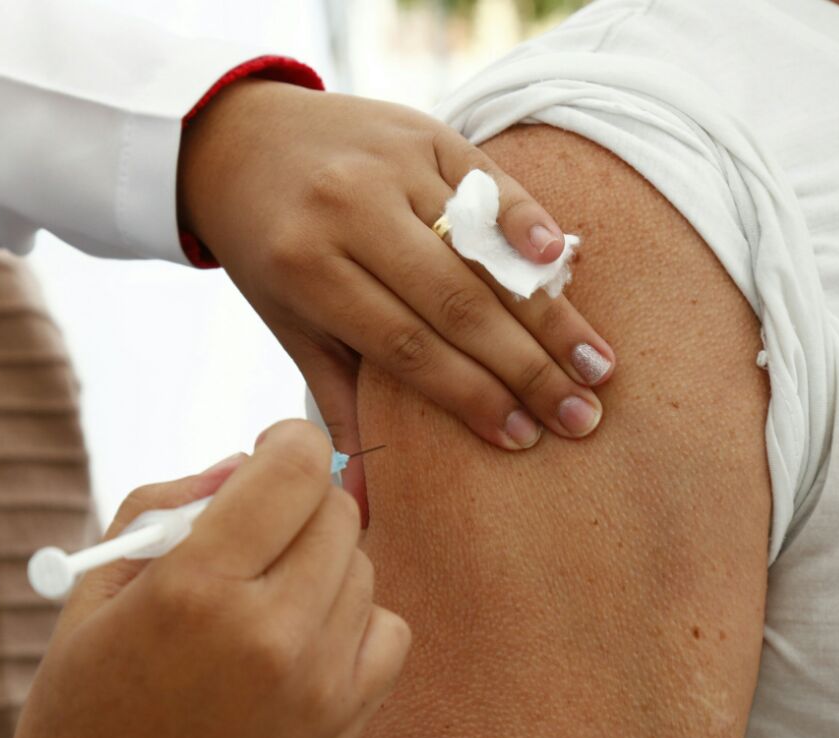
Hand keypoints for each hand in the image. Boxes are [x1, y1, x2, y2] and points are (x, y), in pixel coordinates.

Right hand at [8, 421, 409, 737]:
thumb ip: (163, 508)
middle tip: (259, 527)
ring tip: (265, 594)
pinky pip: (389, 630)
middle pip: (336, 510)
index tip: (272, 451)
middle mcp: (269, 630)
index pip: (294, 467)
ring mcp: (318, 682)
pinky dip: (355, 618)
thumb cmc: (85, 724)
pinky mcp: (344, 724)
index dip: (287, 441)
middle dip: (299, 500)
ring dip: (322, 560)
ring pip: (363, 566)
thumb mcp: (91, 600)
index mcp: (196, 589)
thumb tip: (240, 462)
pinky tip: (306, 636)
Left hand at [178, 81, 614, 512]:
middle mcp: (349, 210)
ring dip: (548, 311)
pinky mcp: (424, 132)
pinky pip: (490, 183)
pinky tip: (568, 263)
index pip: (407, 346)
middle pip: (457, 303)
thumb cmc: (272, 248)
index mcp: (307, 269)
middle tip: (580, 417)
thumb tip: (360, 503)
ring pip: (483, 251)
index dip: (470, 395)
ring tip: (597, 365)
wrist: (241, 139)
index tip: (522, 438)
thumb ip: (335, 399)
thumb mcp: (288, 322)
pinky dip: (530, 220)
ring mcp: (391, 165)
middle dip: (527, 368)